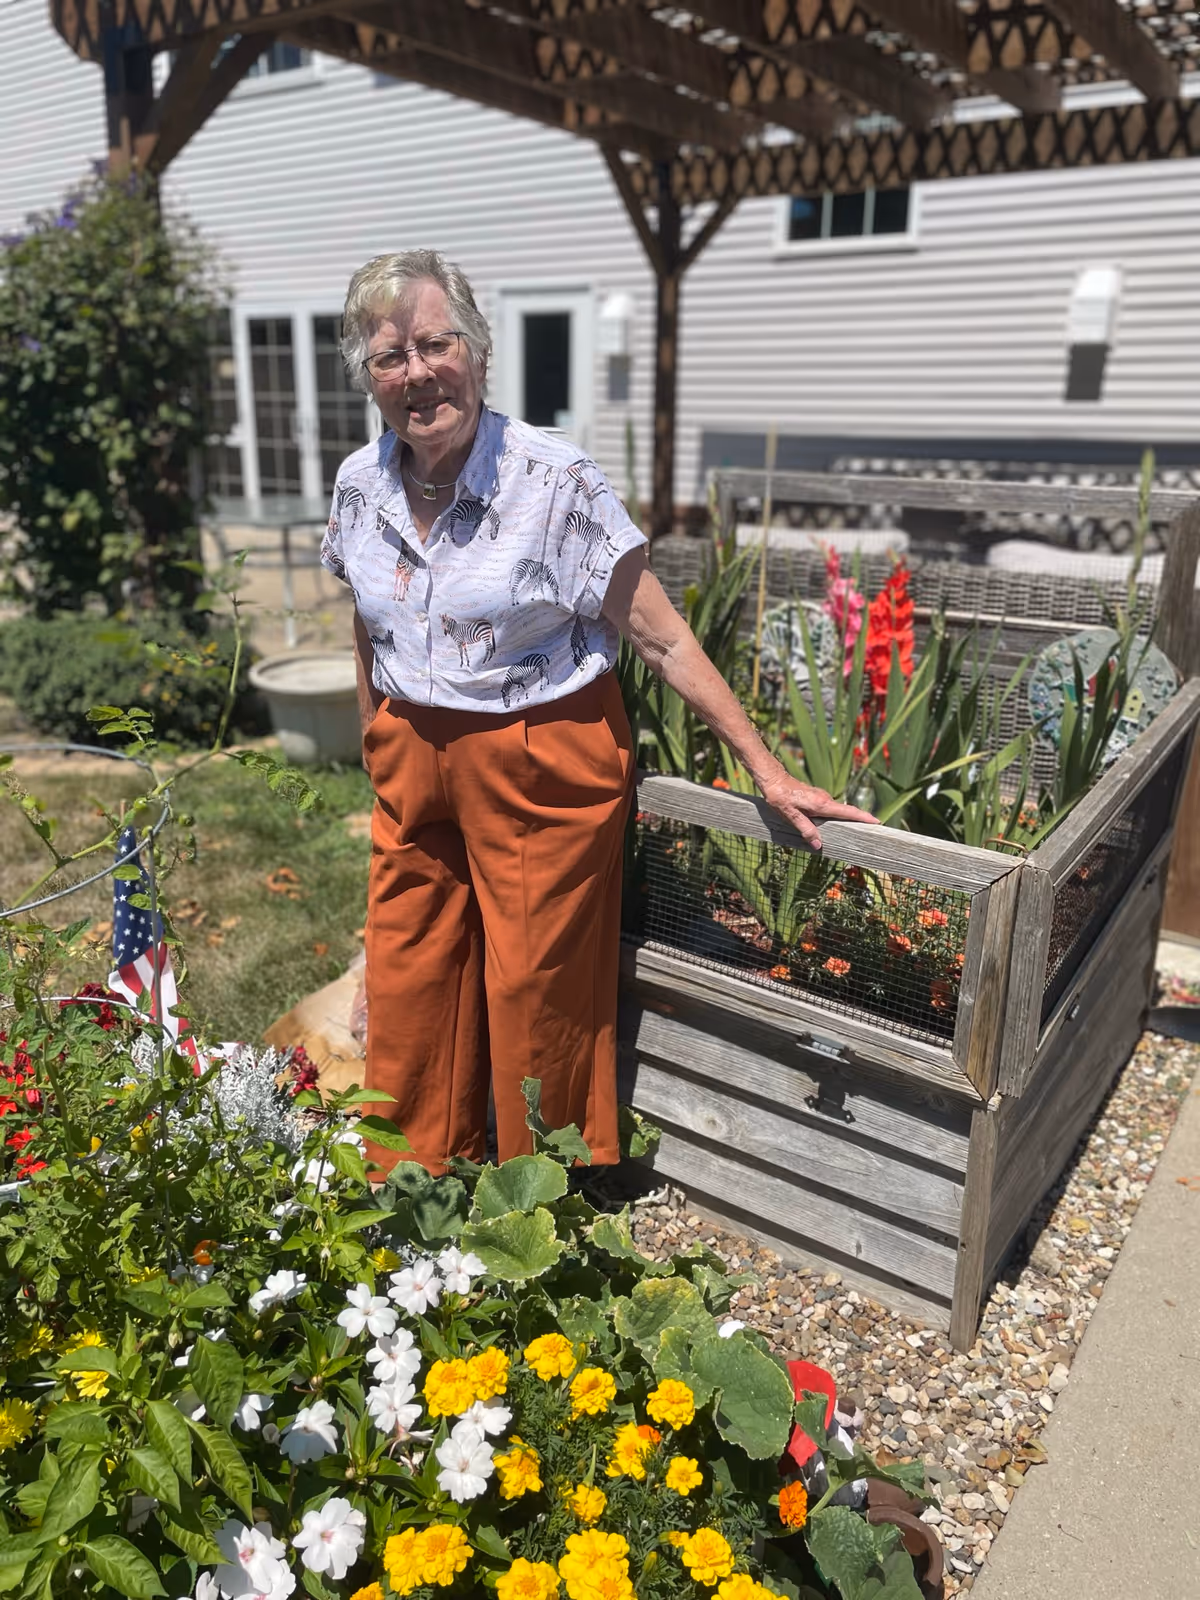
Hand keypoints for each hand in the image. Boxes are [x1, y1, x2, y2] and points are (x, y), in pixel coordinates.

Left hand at [758, 772, 879, 850]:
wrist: (772, 779)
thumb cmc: (779, 796)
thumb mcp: (790, 816)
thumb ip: (806, 830)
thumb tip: (818, 845)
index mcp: (821, 804)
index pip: (847, 811)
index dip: (863, 817)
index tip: (877, 821)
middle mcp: (825, 799)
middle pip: (846, 812)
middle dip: (858, 821)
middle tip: (869, 832)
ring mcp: (821, 797)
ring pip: (836, 811)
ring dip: (843, 820)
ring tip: (852, 833)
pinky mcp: (816, 797)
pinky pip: (829, 809)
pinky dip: (833, 817)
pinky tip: (829, 826)